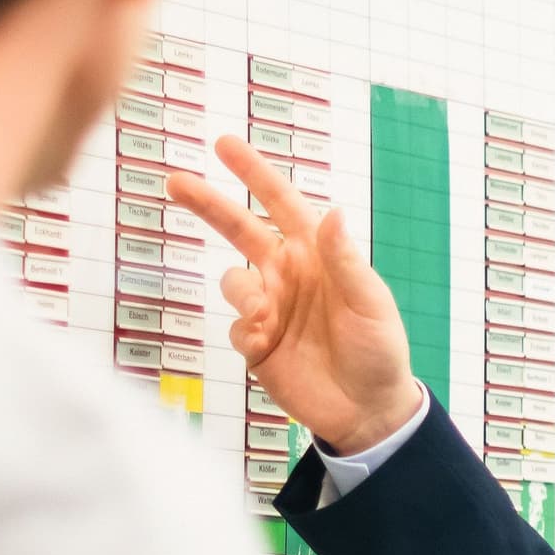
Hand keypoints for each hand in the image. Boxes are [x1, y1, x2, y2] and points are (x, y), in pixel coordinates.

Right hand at [166, 135, 421, 453]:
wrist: (368, 410)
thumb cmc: (379, 352)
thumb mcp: (371, 304)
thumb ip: (346, 261)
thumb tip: (332, 213)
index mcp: (317, 255)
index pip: (282, 204)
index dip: (255, 173)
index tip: (224, 144)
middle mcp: (289, 274)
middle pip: (239, 229)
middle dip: (208, 204)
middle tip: (175, 181)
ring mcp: (270, 308)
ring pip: (233, 281)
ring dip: (242, 293)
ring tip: (264, 316)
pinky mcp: (256, 343)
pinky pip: (235, 326)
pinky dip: (246, 330)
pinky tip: (267, 343)